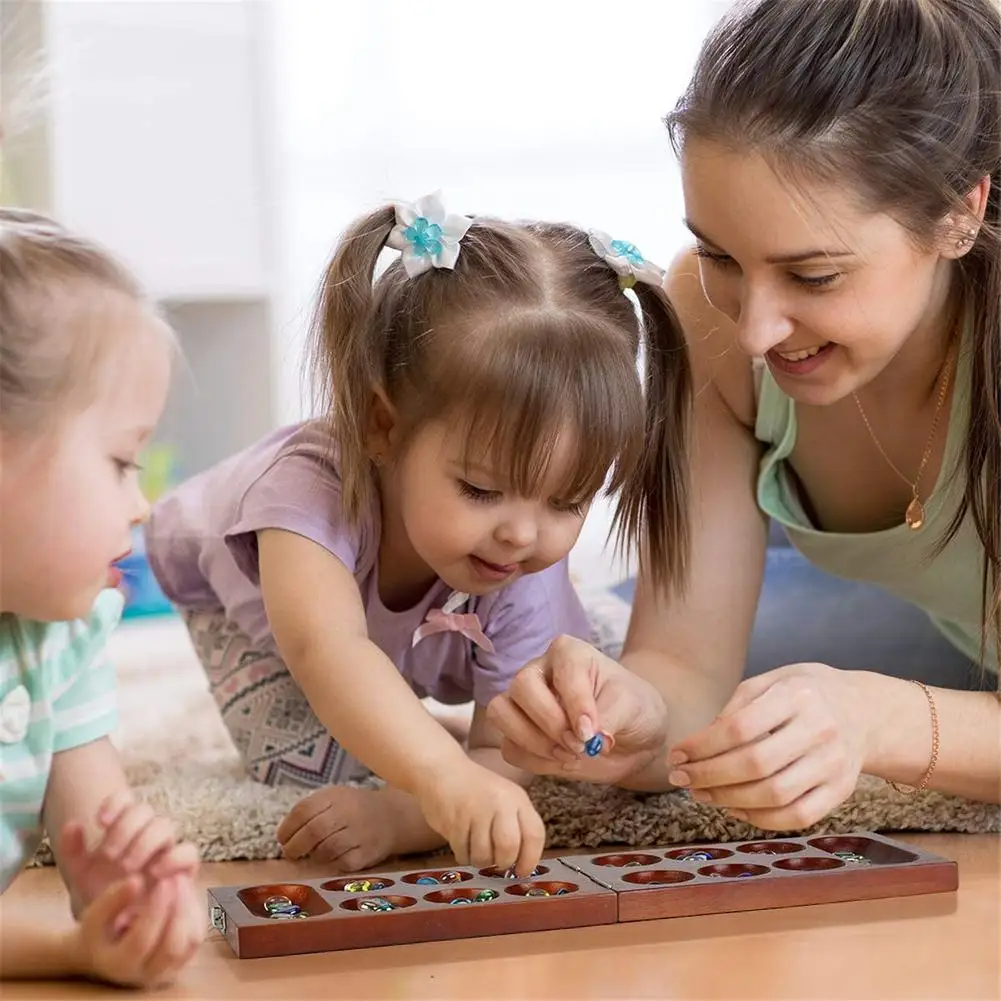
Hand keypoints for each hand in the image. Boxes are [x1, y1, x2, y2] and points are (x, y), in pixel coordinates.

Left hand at [59, 792, 198, 912]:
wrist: (118, 924)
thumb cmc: (101, 892)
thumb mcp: (81, 874)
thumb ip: (73, 850)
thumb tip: (72, 823)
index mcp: (124, 826)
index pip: (126, 799)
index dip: (115, 804)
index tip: (99, 822)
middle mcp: (148, 832)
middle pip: (144, 810)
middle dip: (125, 829)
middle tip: (109, 855)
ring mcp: (167, 848)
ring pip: (164, 826)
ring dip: (145, 842)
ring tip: (127, 868)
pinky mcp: (183, 869)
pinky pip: (188, 852)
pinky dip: (173, 858)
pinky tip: (154, 873)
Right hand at [68, 873, 203, 988]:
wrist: (107, 953)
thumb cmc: (100, 932)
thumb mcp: (94, 916)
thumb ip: (112, 899)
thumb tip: (137, 880)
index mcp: (118, 965)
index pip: (142, 941)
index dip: (156, 910)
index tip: (163, 882)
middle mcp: (145, 974)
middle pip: (172, 945)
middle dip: (178, 908)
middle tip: (177, 878)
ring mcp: (167, 971)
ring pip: (190, 942)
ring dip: (189, 908)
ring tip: (182, 881)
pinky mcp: (182, 961)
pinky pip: (197, 938)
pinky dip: (196, 913)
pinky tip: (186, 893)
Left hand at [277, 786, 400, 872]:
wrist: (392, 817)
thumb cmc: (353, 809)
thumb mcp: (333, 798)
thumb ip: (310, 811)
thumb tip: (284, 835)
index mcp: (335, 796)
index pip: (303, 810)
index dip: (287, 828)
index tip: (282, 838)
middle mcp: (348, 812)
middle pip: (313, 832)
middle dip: (295, 847)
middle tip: (291, 853)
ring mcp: (359, 834)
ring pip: (326, 850)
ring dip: (313, 855)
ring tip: (312, 854)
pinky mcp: (366, 854)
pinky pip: (341, 863)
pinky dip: (331, 863)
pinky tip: (332, 858)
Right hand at [416, 761, 545, 874]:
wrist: (442, 770)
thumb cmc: (477, 790)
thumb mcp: (505, 799)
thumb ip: (516, 824)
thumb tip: (522, 862)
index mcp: (517, 798)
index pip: (535, 834)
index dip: (530, 858)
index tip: (522, 871)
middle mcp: (500, 803)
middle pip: (509, 847)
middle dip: (503, 862)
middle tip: (496, 861)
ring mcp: (476, 811)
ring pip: (484, 855)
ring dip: (481, 861)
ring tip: (477, 849)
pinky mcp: (455, 821)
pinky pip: (463, 853)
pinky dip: (463, 855)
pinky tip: (462, 843)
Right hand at [486, 635, 668, 783]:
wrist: (632, 737)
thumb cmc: (632, 709)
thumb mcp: (633, 707)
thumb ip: (610, 717)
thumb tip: (587, 738)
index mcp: (568, 653)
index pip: (562, 670)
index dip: (575, 703)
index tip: (590, 734)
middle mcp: (539, 671)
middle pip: (521, 687)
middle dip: (550, 723)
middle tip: (579, 746)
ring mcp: (523, 702)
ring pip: (502, 713)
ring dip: (533, 742)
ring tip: (569, 755)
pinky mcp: (518, 733)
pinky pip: (508, 747)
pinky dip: (532, 760)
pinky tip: (560, 761)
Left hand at [667, 663, 869, 828]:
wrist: (864, 710)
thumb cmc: (806, 693)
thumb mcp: (771, 681)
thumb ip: (736, 707)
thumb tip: (701, 742)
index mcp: (797, 696)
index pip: (740, 727)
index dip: (702, 745)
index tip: (678, 753)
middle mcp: (820, 730)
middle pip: (755, 765)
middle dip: (709, 776)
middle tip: (681, 778)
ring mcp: (834, 764)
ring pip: (774, 795)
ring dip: (728, 800)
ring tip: (701, 793)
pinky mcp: (841, 791)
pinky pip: (797, 816)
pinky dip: (761, 818)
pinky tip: (735, 807)